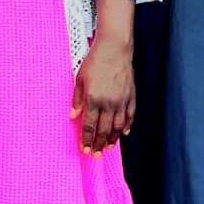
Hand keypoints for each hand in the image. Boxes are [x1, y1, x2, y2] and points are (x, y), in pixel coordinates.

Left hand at [70, 34, 134, 155]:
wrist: (114, 48)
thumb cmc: (95, 61)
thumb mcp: (80, 79)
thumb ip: (77, 99)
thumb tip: (73, 116)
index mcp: (93, 99)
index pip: (89, 126)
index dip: (86, 140)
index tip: (85, 150)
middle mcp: (108, 103)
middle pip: (104, 130)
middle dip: (99, 144)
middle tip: (96, 154)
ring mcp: (121, 100)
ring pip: (118, 126)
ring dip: (113, 139)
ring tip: (108, 147)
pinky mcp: (131, 96)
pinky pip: (130, 116)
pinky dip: (127, 126)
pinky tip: (124, 133)